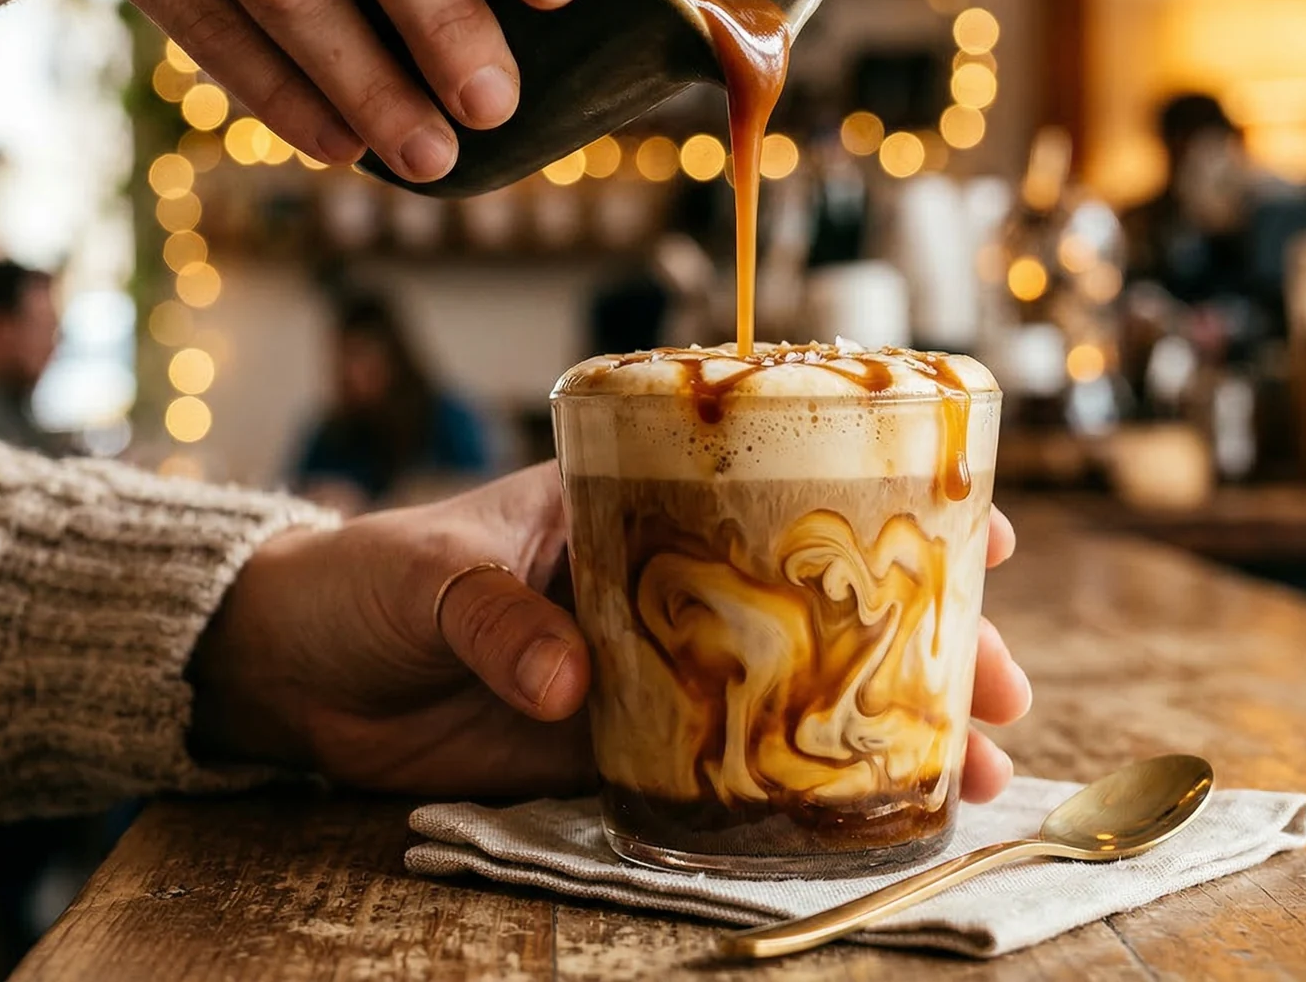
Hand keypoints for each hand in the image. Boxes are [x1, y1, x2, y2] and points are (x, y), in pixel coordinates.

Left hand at [191, 464, 1033, 801]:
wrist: (296, 672)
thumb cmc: (366, 578)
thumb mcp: (431, 576)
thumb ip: (498, 619)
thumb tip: (570, 683)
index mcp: (639, 504)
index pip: (787, 486)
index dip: (893, 502)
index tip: (983, 532)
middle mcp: (674, 584)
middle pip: (825, 606)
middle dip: (928, 646)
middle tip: (1009, 692)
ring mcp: (657, 669)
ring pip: (799, 694)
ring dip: (887, 731)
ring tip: (976, 776)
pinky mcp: (621, 748)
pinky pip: (727, 770)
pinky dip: (799, 793)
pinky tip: (868, 819)